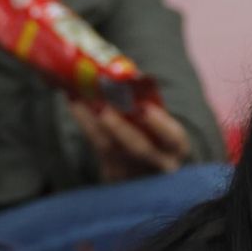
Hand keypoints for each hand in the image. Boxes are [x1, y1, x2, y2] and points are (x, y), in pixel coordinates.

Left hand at [67, 98, 190, 182]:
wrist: (143, 169)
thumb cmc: (154, 135)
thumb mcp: (158, 125)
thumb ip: (146, 105)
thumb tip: (125, 74)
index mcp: (176, 147)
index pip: (173, 138)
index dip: (160, 124)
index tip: (144, 108)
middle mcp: (157, 164)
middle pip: (138, 148)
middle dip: (119, 127)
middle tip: (103, 108)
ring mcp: (134, 174)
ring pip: (109, 151)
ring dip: (92, 122)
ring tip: (78, 99)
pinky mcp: (112, 176)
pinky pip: (95, 150)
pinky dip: (86, 126)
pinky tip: (76, 105)